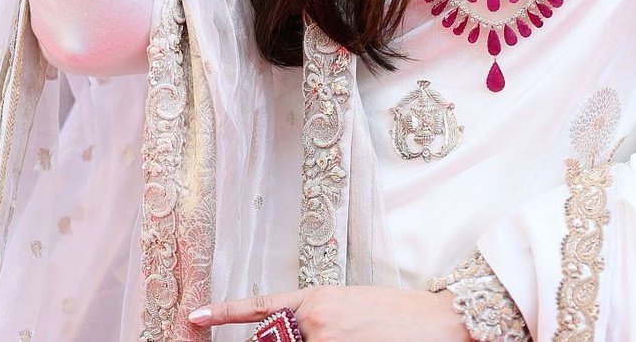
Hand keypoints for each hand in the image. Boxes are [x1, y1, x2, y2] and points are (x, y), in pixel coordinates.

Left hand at [189, 285, 469, 341]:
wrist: (440, 325)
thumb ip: (320, 320)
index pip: (262, 307)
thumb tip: (300, 335)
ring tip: (353, 334)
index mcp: (318, 300)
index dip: (226, 313)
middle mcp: (316, 325)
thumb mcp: (353, 306)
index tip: (195, 317)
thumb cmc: (401, 315)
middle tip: (326, 333)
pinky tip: (314, 334)